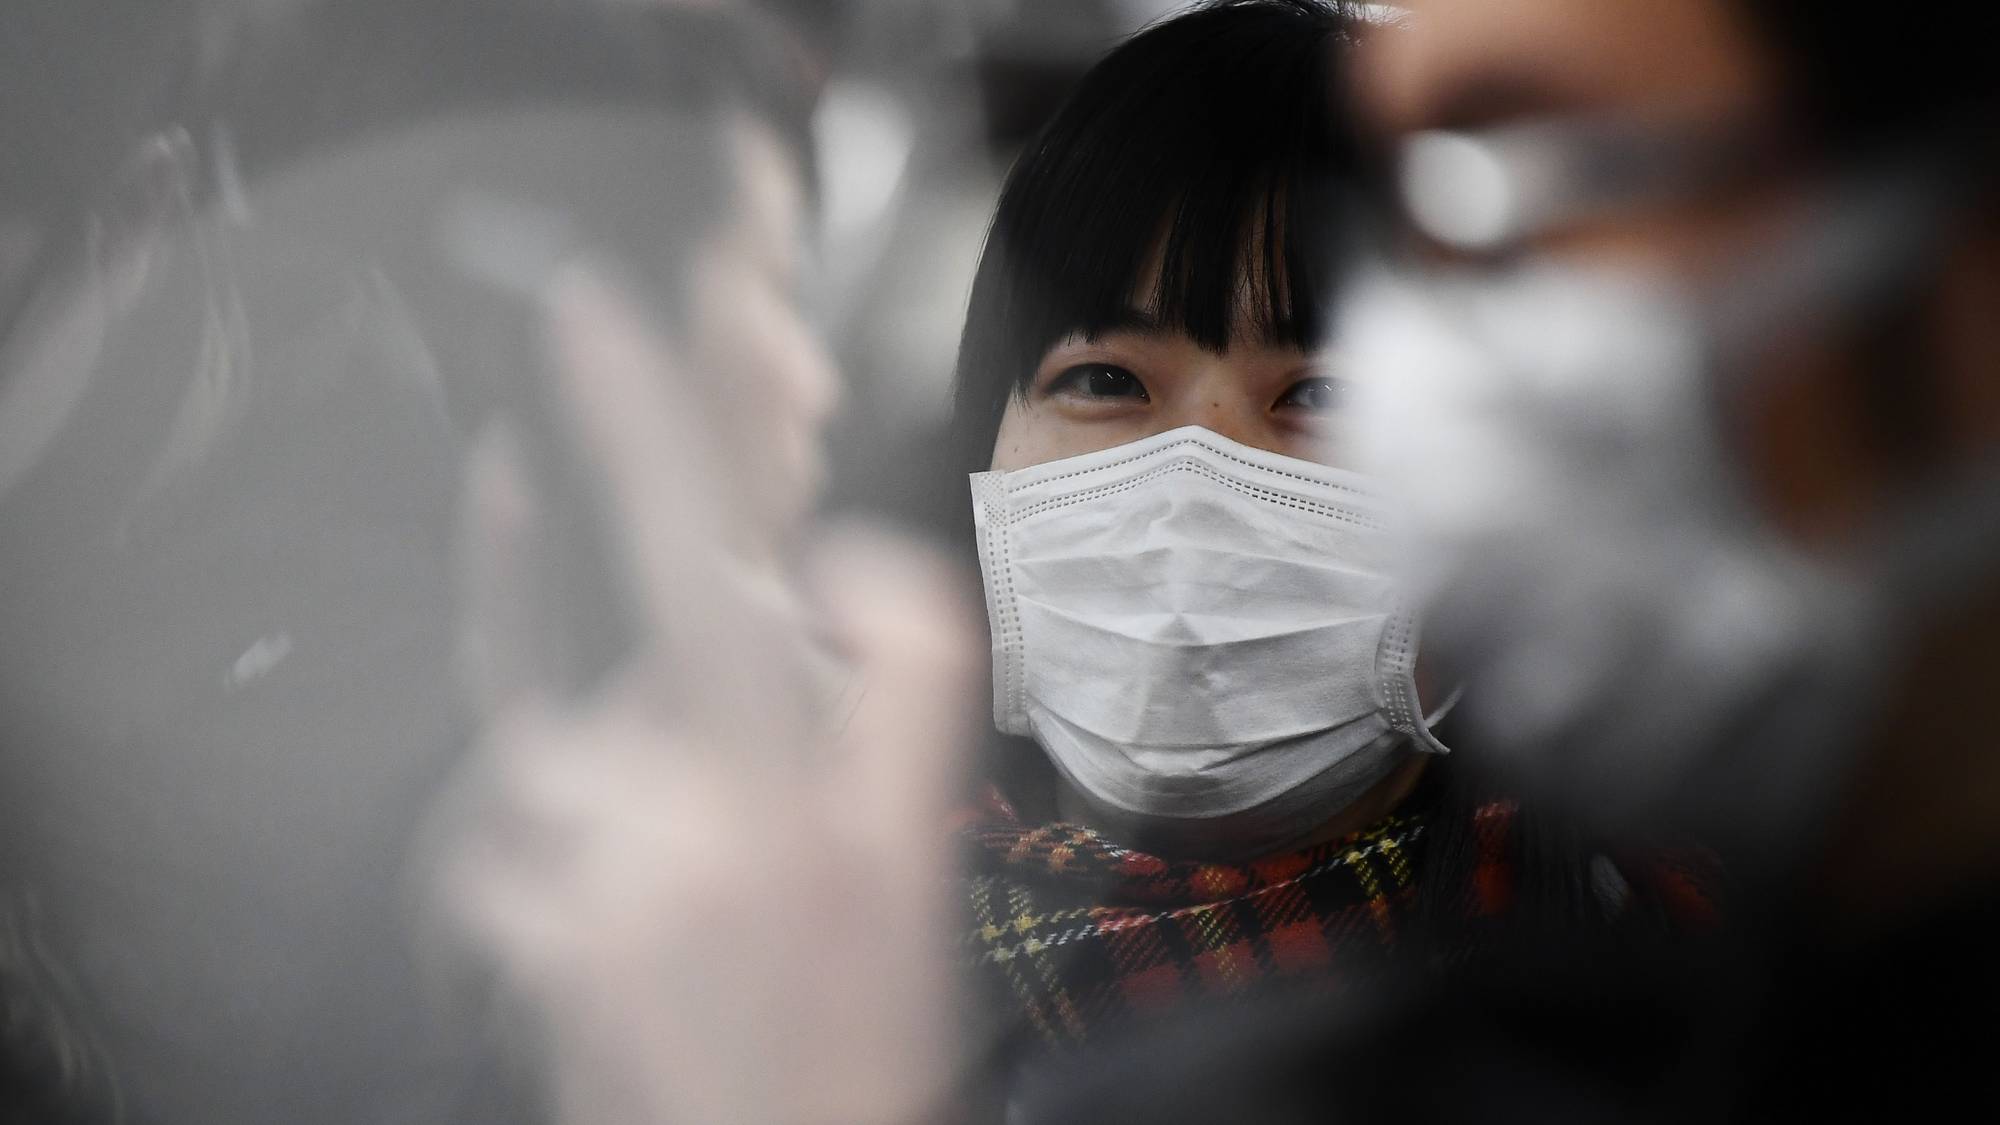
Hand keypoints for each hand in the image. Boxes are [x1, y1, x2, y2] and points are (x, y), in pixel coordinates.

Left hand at [421, 264, 977, 1124]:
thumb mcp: (917, 844)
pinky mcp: (530, 931)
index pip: (705, 554)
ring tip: (678, 885)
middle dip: (642, 644)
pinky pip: (493, 831)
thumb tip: (833, 557)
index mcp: (800, 771)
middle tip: (671, 622)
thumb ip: (902, 675)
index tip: (589, 315)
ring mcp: (600, 872)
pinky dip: (535, 846)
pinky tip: (604, 908)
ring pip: (551, 743)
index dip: (639, 423)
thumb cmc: (855, 1020)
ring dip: (601, 780)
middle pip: (630, 649)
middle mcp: (691, 808)